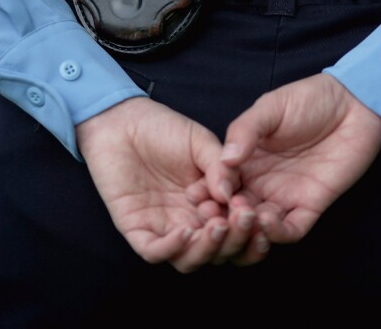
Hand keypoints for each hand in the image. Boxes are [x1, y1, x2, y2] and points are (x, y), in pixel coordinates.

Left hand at [76, 97, 254, 272]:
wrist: (123, 121)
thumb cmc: (163, 129)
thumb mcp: (200, 142)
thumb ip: (220, 166)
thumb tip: (229, 195)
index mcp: (211, 204)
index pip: (237, 230)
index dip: (251, 229)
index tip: (258, 212)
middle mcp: (191, 221)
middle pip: (219, 251)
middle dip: (235, 240)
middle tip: (242, 218)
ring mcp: (164, 227)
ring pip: (190, 259)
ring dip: (208, 249)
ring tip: (217, 226)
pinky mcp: (136, 228)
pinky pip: (155, 251)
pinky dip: (172, 248)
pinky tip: (185, 231)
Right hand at [201, 74, 380, 246]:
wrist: (353, 103)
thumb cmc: (309, 99)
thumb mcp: (270, 108)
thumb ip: (245, 130)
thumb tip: (225, 158)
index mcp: (245, 160)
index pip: (220, 183)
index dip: (207, 191)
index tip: (197, 193)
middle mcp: (260, 183)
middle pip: (235, 211)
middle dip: (223, 217)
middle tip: (217, 215)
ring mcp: (285, 196)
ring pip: (259, 227)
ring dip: (248, 229)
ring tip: (245, 217)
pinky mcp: (311, 205)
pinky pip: (291, 230)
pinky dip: (277, 233)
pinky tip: (268, 222)